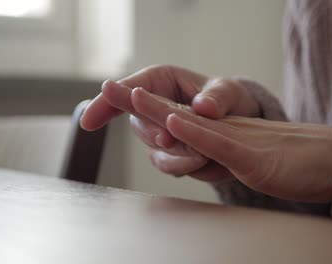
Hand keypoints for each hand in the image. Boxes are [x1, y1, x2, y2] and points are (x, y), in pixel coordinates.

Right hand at [80, 65, 260, 181]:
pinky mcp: (169, 150)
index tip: (88, 122)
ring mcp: (159, 130)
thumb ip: (218, 99)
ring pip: (152, 147)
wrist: (243, 122)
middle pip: (139, 123)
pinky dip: (182, 166)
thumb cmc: (231, 98)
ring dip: (172, 155)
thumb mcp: (229, 93)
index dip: (107, 104)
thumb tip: (203, 107)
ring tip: (198, 158)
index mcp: (162, 80)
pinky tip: (201, 164)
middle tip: (168, 140)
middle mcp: (155, 105)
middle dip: (153, 134)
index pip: (128, 89)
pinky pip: (166, 162)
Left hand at [130, 87, 331, 201]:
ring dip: (159, 110)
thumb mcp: (246, 162)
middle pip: (175, 112)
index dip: (145, 106)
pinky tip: (177, 120)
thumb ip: (220, 159)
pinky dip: (196, 132)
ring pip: (193, 123)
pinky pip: (220, 143)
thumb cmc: (291, 163)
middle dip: (138, 100)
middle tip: (108, 85)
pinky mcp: (254, 159)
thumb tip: (197, 160)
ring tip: (131, 93)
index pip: (176, 116)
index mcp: (221, 133)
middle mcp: (225, 131)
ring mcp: (239, 142)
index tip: (119, 94)